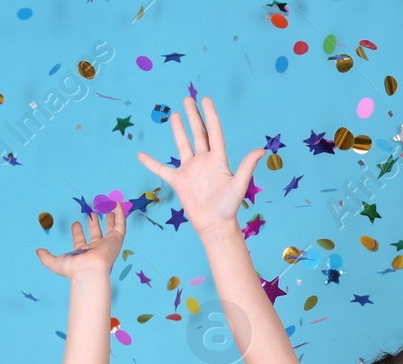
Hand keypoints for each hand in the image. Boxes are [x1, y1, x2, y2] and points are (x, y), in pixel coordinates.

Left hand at [36, 203, 125, 277]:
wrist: (89, 270)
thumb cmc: (73, 269)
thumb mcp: (55, 262)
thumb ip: (46, 257)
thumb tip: (38, 251)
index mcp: (84, 253)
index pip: (81, 240)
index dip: (77, 231)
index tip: (75, 223)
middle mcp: (97, 249)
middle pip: (97, 234)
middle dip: (94, 224)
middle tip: (92, 214)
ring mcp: (108, 244)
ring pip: (111, 229)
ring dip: (110, 219)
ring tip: (109, 207)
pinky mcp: (116, 240)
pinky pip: (121, 225)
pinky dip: (120, 215)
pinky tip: (118, 205)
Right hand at [136, 97, 265, 236]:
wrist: (214, 225)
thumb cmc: (228, 207)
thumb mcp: (239, 185)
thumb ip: (247, 166)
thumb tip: (262, 150)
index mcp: (218, 159)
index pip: (214, 132)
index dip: (210, 115)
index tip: (205, 99)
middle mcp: (204, 161)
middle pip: (198, 133)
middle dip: (194, 116)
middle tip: (188, 99)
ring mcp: (191, 170)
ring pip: (183, 145)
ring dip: (178, 130)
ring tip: (174, 114)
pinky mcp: (180, 181)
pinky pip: (163, 169)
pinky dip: (151, 163)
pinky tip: (141, 155)